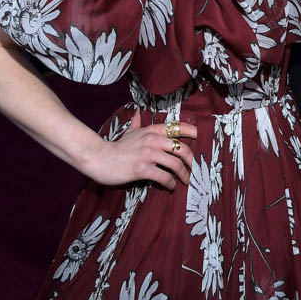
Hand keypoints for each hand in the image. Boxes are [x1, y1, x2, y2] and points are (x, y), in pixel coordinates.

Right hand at [81, 113, 197, 189]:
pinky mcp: (142, 168)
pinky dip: (170, 183)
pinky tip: (171, 186)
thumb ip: (136, 124)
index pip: (178, 127)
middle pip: (182, 149)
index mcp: (152, 131)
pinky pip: (164, 177)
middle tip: (195, 170)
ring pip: (176, 164)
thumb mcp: (129, 132)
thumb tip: (137, 113)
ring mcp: (148, 154)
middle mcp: (153, 140)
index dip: (193, 132)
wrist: (98, 158)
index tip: (202, 138)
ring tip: (185, 181)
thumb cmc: (116, 147)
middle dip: (192, 161)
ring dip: (184, 175)